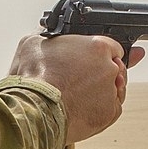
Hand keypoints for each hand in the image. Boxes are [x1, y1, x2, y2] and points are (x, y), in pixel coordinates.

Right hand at [8, 34, 142, 143]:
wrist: (33, 112)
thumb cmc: (32, 80)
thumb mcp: (33, 44)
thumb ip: (47, 36)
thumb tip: (45, 34)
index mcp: (97, 46)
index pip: (112, 46)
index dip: (100, 54)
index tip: (93, 60)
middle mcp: (109, 68)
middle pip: (115, 68)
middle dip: (101, 72)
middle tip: (81, 78)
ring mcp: (111, 92)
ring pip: (114, 89)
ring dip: (101, 91)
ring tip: (78, 94)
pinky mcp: (108, 114)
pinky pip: (111, 109)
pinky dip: (101, 109)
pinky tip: (84, 106)